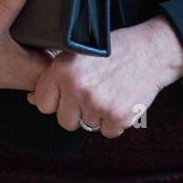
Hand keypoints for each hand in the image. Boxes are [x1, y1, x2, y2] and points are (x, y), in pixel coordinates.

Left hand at [26, 15, 182, 137]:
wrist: (150, 51)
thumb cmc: (113, 50)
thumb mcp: (78, 53)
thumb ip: (54, 76)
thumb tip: (32, 99)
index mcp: (62, 70)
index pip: (42, 104)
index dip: (56, 100)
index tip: (68, 92)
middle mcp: (77, 88)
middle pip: (65, 121)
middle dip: (77, 111)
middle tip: (93, 91)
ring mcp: (98, 104)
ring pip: (87, 126)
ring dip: (97, 115)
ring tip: (109, 90)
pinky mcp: (118, 117)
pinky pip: (108, 132)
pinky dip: (115, 121)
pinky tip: (121, 98)